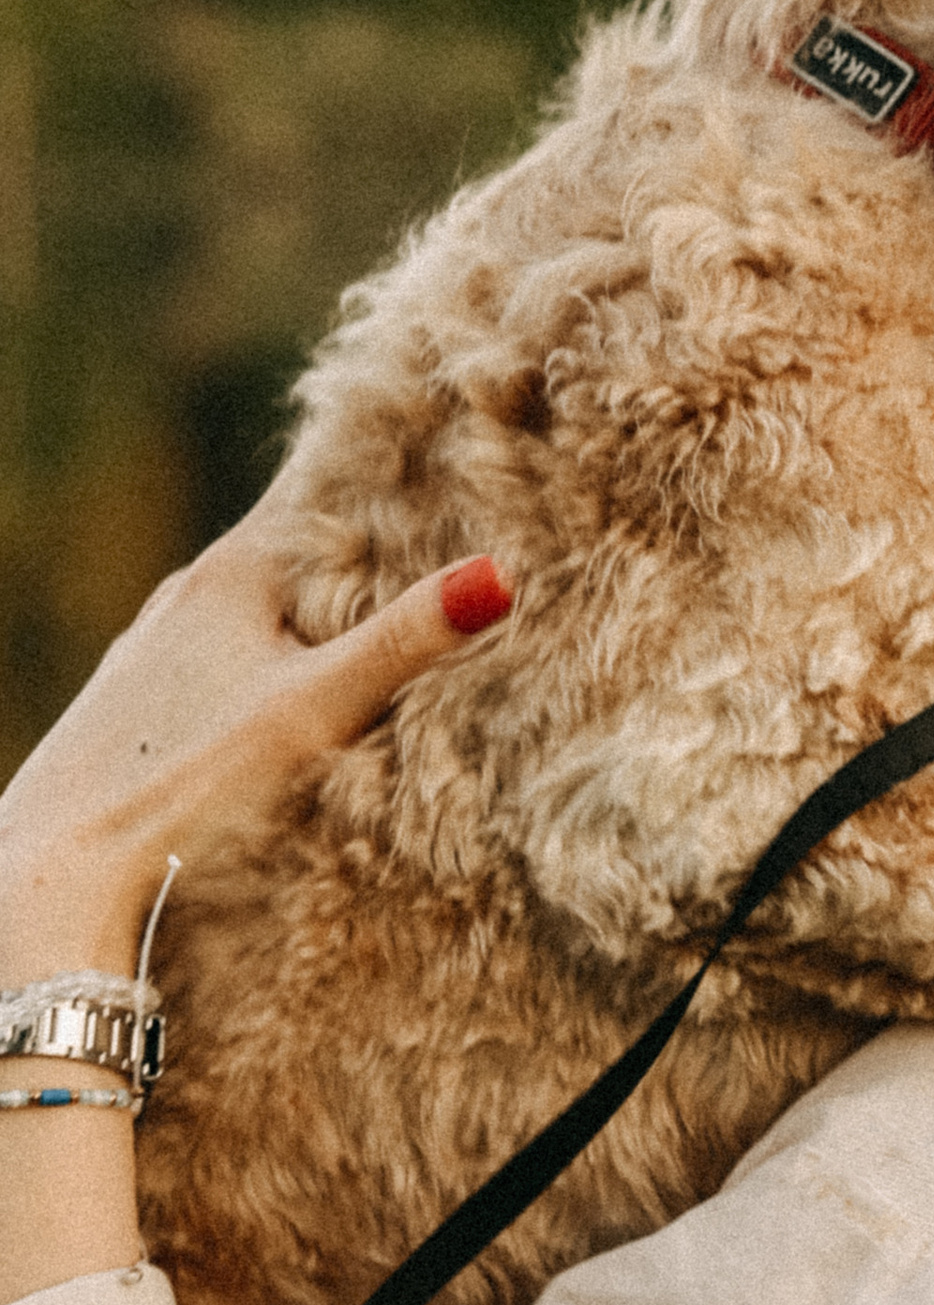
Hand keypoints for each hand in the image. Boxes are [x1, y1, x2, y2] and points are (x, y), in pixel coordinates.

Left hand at [0, 492, 513, 982]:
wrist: (62, 862)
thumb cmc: (187, 778)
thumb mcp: (315, 708)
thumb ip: (405, 643)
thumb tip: (500, 574)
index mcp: (229, 577)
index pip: (314, 494)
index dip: (374, 470)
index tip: (432, 442)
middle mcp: (182, 599)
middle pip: (285, 556)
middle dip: (351, 550)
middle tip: (429, 533)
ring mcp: (150, 654)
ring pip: (246, 612)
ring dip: (302, 613)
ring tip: (364, 617)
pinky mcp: (134, 709)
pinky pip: (214, 662)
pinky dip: (258, 661)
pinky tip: (274, 698)